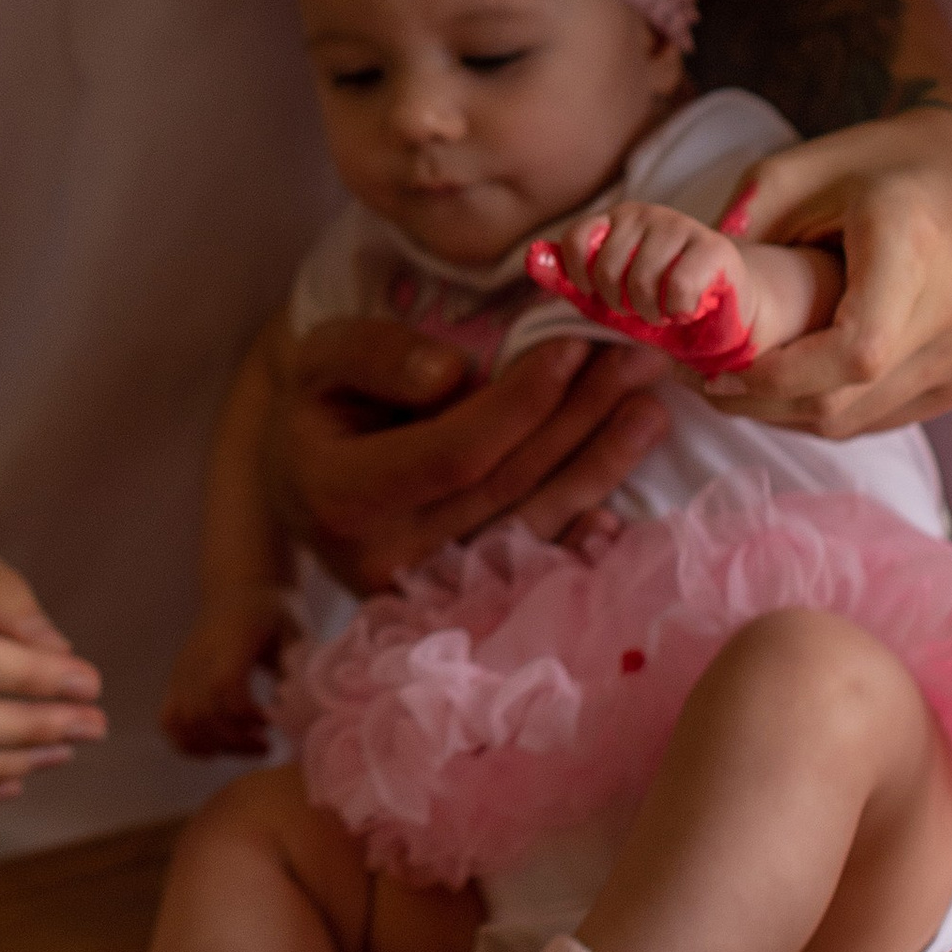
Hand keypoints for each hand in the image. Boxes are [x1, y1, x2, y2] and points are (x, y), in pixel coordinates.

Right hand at [164, 584, 293, 756]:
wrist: (239, 590)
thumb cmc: (272, 612)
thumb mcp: (294, 629)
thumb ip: (295, 666)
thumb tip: (289, 703)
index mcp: (230, 642)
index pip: (224, 685)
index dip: (245, 714)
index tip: (271, 722)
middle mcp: (199, 657)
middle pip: (202, 711)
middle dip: (235, 740)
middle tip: (266, 744)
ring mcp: (183, 670)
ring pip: (183, 721)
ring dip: (215, 746)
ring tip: (245, 748)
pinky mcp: (176, 680)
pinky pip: (168, 719)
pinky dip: (186, 743)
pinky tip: (215, 750)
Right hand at [270, 318, 669, 596]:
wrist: (302, 481)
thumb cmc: (318, 408)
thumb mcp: (320, 359)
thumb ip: (374, 356)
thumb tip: (452, 374)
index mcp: (342, 496)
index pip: (454, 454)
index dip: (520, 405)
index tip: (572, 348)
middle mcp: (385, 558)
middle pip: (507, 487)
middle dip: (579, 419)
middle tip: (639, 360)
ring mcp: (426, 592)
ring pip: (532, 526)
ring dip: (599, 466)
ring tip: (649, 408)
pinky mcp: (458, 603)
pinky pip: (532, 570)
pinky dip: (582, 537)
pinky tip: (623, 504)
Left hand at [532, 200, 836, 365]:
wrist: (726, 313)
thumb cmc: (662, 303)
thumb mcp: (608, 297)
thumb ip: (569, 278)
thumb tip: (530, 257)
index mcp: (618, 220)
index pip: (577, 240)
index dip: (582, 277)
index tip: (600, 294)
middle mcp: (648, 214)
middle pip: (606, 266)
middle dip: (620, 302)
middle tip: (642, 308)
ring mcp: (683, 228)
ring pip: (641, 280)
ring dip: (651, 311)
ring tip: (665, 309)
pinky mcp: (716, 249)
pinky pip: (677, 287)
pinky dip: (677, 310)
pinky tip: (688, 308)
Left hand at [707, 104, 951, 436]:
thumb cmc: (875, 164)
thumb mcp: (796, 170)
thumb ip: (742, 226)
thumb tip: (691, 294)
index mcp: (914, 247)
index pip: (853, 351)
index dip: (778, 377)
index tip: (718, 371)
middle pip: (845, 398)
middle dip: (762, 402)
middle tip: (703, 382)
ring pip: (856, 420)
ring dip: (786, 413)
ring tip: (736, 381)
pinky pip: (879, 418)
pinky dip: (825, 411)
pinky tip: (788, 382)